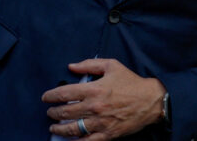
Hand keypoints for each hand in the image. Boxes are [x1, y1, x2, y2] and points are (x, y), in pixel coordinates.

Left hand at [42, 59, 164, 139]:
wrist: (150, 101)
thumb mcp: (111, 66)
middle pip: (66, 112)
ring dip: (59, 129)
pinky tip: (69, 140)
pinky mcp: (107, 134)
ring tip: (53, 128)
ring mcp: (100, 123)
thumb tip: (71, 66)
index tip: (46, 97)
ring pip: (73, 129)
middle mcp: (95, 107)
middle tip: (49, 112)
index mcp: (94, 89)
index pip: (65, 93)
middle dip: (53, 112)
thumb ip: (89, 64)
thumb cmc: (131, 82)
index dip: (51, 96)